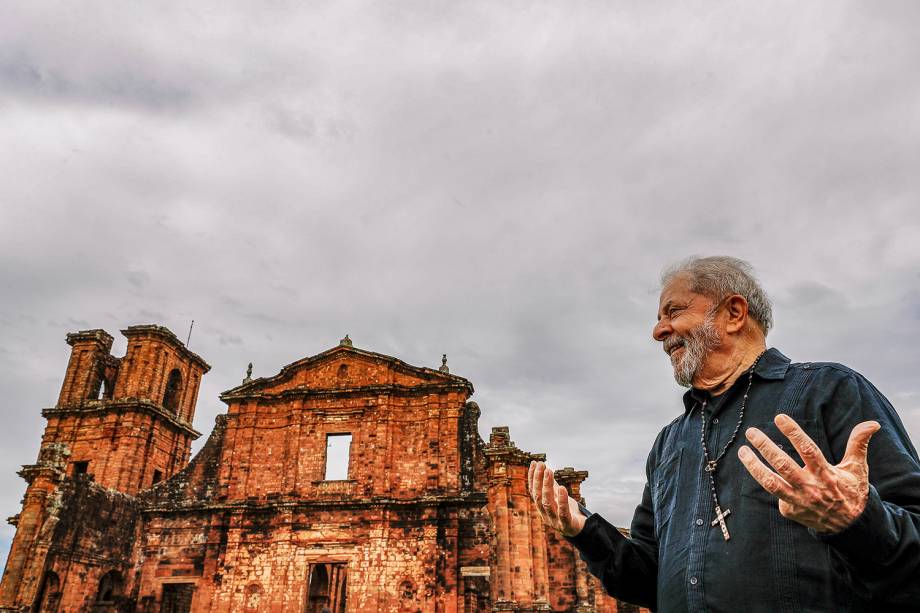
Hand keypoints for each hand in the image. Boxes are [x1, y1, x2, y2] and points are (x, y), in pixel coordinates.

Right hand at [528, 461, 586, 536]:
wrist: (581, 530)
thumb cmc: (568, 512)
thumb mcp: (559, 497)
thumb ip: (553, 486)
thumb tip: (545, 468)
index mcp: (542, 507)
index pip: (534, 491)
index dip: (532, 477)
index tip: (534, 463)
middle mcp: (545, 514)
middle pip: (538, 496)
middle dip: (538, 479)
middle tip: (541, 464)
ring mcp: (555, 520)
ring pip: (547, 503)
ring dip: (547, 486)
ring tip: (549, 471)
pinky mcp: (566, 525)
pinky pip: (563, 513)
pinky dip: (562, 501)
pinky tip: (563, 488)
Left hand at [738, 413, 880, 532]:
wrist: (850, 526)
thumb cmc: (850, 491)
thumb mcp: (857, 468)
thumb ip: (858, 444)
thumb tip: (872, 424)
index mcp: (826, 474)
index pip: (808, 450)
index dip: (793, 433)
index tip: (779, 418)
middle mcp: (810, 487)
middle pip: (783, 465)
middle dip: (765, 447)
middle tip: (751, 432)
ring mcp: (798, 500)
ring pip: (770, 483)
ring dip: (753, 466)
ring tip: (742, 451)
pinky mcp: (790, 511)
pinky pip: (776, 496)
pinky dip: (768, 483)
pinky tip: (760, 471)